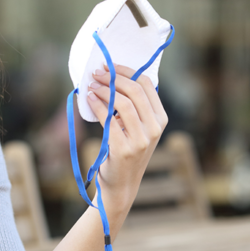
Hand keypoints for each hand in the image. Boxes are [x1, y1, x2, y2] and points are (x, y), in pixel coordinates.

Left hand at [86, 65, 167, 212]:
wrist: (121, 184)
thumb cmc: (125, 151)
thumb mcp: (137, 128)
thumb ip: (133, 107)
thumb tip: (112, 76)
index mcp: (161, 119)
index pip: (147, 85)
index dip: (127, 71)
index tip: (109, 66)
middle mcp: (155, 129)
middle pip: (135, 91)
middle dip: (113, 77)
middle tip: (96, 73)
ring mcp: (141, 140)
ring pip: (123, 103)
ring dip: (104, 90)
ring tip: (91, 86)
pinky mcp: (124, 149)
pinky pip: (109, 119)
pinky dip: (97, 105)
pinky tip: (89, 99)